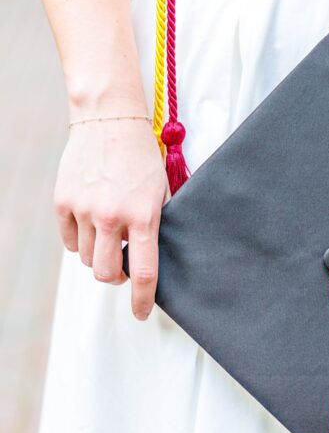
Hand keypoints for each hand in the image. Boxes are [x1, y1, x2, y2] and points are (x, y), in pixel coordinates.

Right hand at [53, 117, 170, 319]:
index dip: (142, 300)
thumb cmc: (141, 156)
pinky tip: (91, 223)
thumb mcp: (161, 191)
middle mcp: (111, 216)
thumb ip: (156, 225)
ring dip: (99, 256)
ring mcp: (84, 209)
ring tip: (109, 235)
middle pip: (106, 274)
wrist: (109, 119)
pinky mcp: (63, 201)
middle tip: (122, 265)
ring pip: (87, 259)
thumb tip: (153, 260)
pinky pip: (70, 241)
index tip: (141, 313)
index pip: (143, 272)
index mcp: (143, 216)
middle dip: (116, 278)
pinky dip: (80, 240)